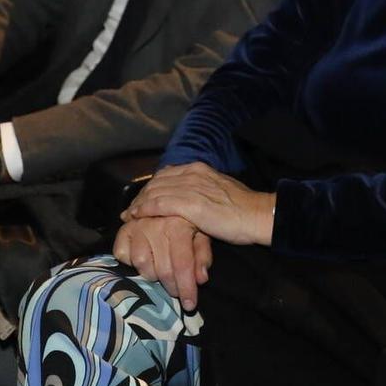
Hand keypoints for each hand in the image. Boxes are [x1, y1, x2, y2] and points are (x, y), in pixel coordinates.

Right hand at [113, 214, 212, 310]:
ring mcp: (137, 227)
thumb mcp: (201, 234)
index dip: (186, 287)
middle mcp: (156, 225)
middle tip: (178, 292)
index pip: (182, 264)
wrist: (164, 202)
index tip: (190, 305)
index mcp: (178, 225)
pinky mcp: (123, 231)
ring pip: (142, 264)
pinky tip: (144, 259)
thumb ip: (203, 255)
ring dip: (152, 275)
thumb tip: (201, 279)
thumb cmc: (186, 222)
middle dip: (172, 287)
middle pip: (163, 269)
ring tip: (161, 271)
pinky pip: (123, 256)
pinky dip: (131, 262)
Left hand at [124, 162, 273, 245]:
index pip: (166, 175)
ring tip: (129, 216)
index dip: (151, 188)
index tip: (141, 200)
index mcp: (199, 168)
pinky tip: (137, 217)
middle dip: (141, 196)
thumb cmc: (241, 208)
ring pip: (155, 192)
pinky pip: (159, 204)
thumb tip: (190, 197)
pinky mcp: (189, 204)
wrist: (256, 214)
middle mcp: (192, 173)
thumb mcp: (218, 190)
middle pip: (157, 182)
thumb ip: (201, 190)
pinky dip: (145, 209)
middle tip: (130, 210)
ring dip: (138, 204)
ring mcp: (190, 187)